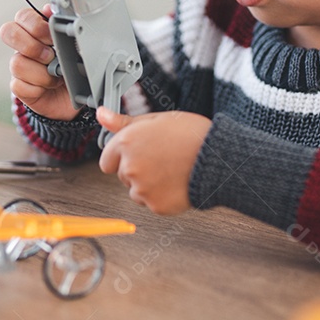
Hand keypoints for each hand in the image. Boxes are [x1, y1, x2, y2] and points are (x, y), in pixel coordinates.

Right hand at [0, 6, 76, 120]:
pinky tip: (49, 87)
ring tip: (56, 76)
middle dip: (30, 44)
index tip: (52, 36)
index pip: (23, 16)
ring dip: (41, 72)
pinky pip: (18, 86)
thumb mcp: (74, 43)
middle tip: (50, 55)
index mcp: (36, 30)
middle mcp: (24, 46)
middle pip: (7, 32)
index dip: (35, 24)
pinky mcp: (19, 87)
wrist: (76, 94)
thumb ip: (62, 24)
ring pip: (16, 63)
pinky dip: (37, 88)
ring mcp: (20, 66)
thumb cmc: (74, 65)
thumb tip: (49, 9)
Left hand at [97, 107, 212, 214]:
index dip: (122, 157)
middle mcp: (130, 167)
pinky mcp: (156, 205)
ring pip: (136, 191)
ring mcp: (142, 189)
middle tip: (161, 158)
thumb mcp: (156, 119)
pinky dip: (161, 196)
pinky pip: (151, 203)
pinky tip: (176, 182)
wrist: (218, 158)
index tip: (139, 153)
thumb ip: (124, 122)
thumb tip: (102, 114)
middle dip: (137, 169)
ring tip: (171, 170)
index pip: (107, 160)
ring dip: (148, 184)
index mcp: (126, 143)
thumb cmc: (191, 135)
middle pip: (123, 175)